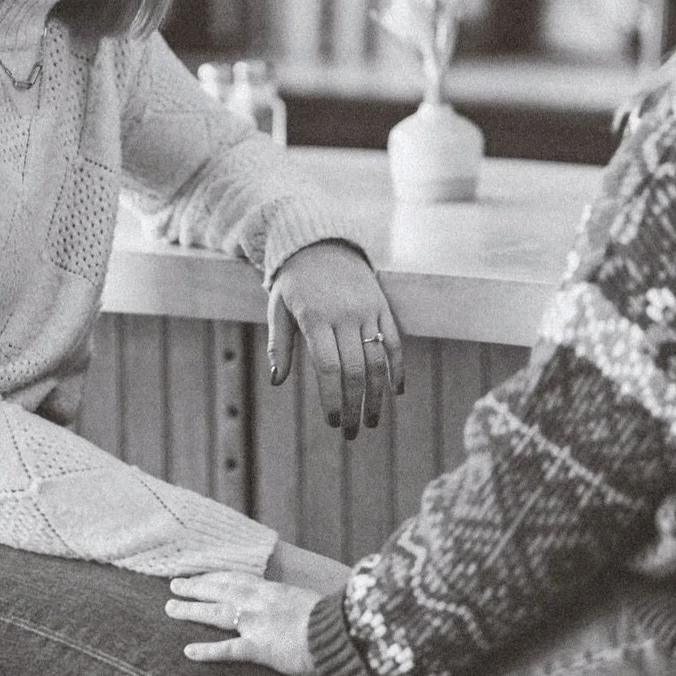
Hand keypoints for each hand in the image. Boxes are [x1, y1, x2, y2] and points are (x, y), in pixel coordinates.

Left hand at [166, 571, 321, 675]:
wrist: (344, 635)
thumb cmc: (334, 621)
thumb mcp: (311, 604)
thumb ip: (296, 604)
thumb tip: (294, 608)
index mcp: (274, 590)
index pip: (237, 578)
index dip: (215, 575)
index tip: (198, 572)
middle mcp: (261, 602)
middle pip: (220, 590)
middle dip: (195, 586)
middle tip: (173, 583)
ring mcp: (258, 624)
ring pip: (216, 613)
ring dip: (191, 609)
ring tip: (170, 608)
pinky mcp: (261, 648)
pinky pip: (228, 649)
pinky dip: (207, 650)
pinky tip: (188, 652)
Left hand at [268, 240, 403, 439]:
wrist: (321, 242)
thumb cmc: (294, 283)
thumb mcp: (277, 308)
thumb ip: (280, 345)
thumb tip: (278, 381)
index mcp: (315, 318)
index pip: (329, 368)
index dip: (333, 398)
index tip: (332, 422)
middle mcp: (345, 315)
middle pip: (355, 370)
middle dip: (354, 406)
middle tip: (351, 432)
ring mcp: (367, 310)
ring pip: (378, 360)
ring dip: (378, 395)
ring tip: (373, 420)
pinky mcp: (382, 306)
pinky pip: (394, 341)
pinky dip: (398, 368)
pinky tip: (396, 391)